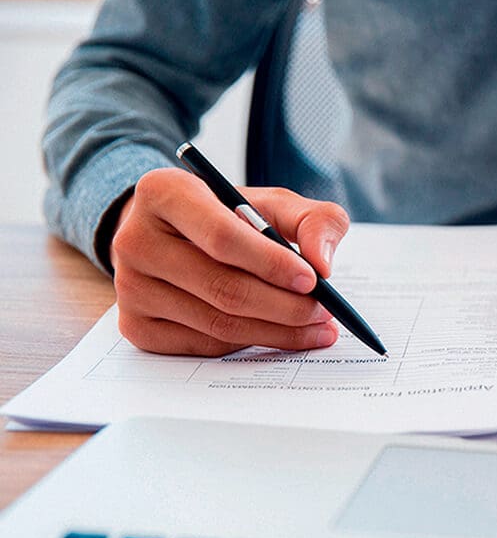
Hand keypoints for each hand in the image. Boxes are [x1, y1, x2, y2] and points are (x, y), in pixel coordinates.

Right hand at [110, 167, 348, 355]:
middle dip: (285, 306)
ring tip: (315, 327)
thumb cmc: (229, 216)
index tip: (313, 280)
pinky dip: (249, 343)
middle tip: (325, 312)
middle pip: (223, 287)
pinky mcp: (136, 326)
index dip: (271, 263)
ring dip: (276, 331)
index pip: (222, 236)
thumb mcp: (274, 203)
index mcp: (163, 193)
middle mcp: (134, 240)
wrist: (175, 236)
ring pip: (217, 324)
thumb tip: (323, 264)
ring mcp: (129, 288)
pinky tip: (277, 333)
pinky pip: (205, 345)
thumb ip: (313, 220)